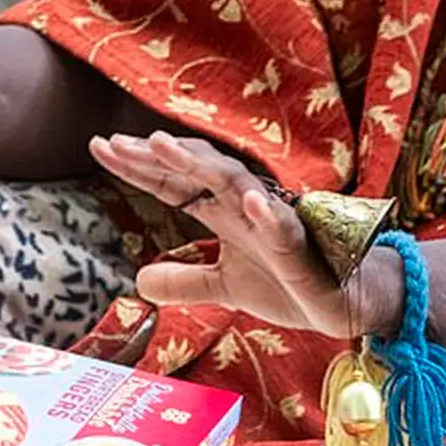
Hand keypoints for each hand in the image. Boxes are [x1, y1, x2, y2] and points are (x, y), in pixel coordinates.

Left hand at [91, 132, 355, 337]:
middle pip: (193, 171)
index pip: (173, 183)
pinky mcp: (303, 247)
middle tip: (113, 143)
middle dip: (155, 157)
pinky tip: (250, 202)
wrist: (346, 302)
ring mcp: (274, 222)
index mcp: (224, 212)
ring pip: (233, 184)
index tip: (99, 148)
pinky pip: (285, 227)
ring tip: (162, 146)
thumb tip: (138, 281)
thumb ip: (184, 280)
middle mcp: (245, 206)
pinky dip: (268, 214)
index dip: (137, 166)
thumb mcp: (224, 288)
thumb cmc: (289, 283)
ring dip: (198, 163)